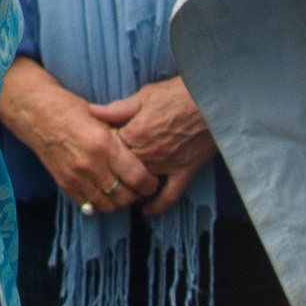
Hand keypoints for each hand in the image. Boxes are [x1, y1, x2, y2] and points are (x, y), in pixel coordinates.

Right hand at [0, 59, 150, 214]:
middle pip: (125, 197)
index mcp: (105, 144)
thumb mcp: (103, 119)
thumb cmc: (72, 111)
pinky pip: (89, 206)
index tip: (152, 181)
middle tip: (140, 189)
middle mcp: (91, 164)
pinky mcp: (65, 184)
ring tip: (123, 192)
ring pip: (109, 206)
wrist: (38, 114)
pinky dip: (100, 204)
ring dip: (119, 203)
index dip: (150, 184)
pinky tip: (105, 193)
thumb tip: (144, 160)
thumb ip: (123, 141)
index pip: (138, 178)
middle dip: (137, 196)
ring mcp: (76, 176)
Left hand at [92, 76, 216, 217]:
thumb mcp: (144, 95)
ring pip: (141, 185)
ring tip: (120, 192)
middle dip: (113, 173)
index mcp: (135, 134)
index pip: (109, 151)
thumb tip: (93, 111)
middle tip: (105, 174)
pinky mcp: (185, 173)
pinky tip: (146, 210)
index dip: (103, 151)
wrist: (213, 101)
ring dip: (130, 190)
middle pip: (122, 171)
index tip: (99, 150)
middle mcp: (148, 154)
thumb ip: (118, 108)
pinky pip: (169, 196)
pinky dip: (157, 206)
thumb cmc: (179, 94)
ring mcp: (167, 166)